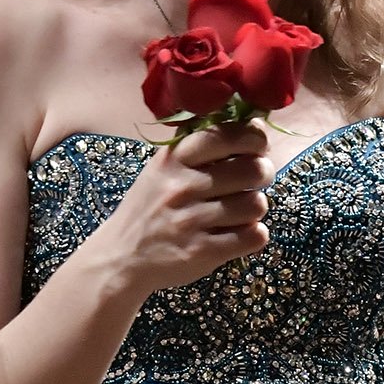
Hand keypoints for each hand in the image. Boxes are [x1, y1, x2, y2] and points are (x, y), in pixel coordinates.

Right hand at [88, 120, 270, 297]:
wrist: (120, 258)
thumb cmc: (149, 208)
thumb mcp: (162, 169)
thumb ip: (198, 148)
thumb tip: (252, 125)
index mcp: (174, 159)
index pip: (228, 134)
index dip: (254, 138)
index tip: (257, 146)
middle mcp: (183, 187)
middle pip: (253, 169)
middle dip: (262, 173)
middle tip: (254, 181)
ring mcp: (192, 221)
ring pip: (257, 204)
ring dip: (254, 209)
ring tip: (238, 212)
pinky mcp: (203, 253)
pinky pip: (254, 237)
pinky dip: (253, 236)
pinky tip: (238, 234)